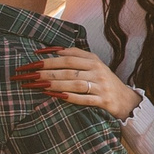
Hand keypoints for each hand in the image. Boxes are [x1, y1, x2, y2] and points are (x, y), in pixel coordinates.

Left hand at [14, 46, 142, 118]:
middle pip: (68, 68)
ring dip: (53, 83)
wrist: (126, 100)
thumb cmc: (103, 82)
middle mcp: (97, 70)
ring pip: (74, 82)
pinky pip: (83, 98)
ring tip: (35, 84)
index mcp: (93, 59)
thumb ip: (76, 59)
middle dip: (45, 70)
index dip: (49, 56)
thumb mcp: (93, 66)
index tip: (32, 59)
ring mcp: (101, 85)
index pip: (68, 55)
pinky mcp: (103, 100)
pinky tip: (53, 95)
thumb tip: (51, 52)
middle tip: (27, 73)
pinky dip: (67, 97)